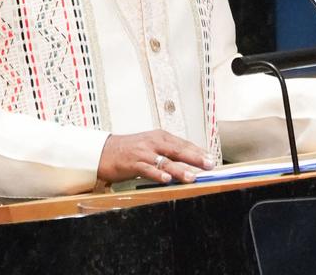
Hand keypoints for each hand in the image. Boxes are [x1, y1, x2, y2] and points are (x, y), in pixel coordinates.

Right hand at [97, 130, 214, 184]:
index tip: (211, 159)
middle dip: (195, 158)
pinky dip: (157, 174)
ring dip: (180, 169)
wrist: (104, 151)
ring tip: (192, 177)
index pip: (183, 143)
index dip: (198, 151)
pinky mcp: (133, 163)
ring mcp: (143, 153)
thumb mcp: (151, 146)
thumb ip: (167, 152)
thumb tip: (188, 161)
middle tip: (209, 165)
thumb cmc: (129, 149)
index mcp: (160, 137)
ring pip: (165, 161)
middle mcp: (153, 142)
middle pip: (178, 149)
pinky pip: (147, 169)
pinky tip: (166, 179)